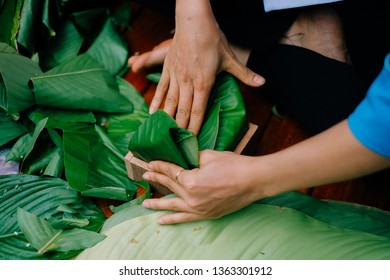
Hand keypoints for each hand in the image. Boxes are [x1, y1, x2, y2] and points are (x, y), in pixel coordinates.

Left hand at [142, 150, 262, 223]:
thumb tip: (184, 158)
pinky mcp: (207, 214)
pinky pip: (184, 218)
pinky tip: (160, 220)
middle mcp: (191, 198)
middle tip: (145, 176)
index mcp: (191, 181)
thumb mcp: (209, 156)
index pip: (170, 171)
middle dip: (156, 180)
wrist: (254, 181)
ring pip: (172, 206)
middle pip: (170, 187)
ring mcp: (198, 209)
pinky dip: (172, 219)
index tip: (151, 163)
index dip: (160, 166)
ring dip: (157, 203)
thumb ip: (192, 157)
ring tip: (144, 203)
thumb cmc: (234, 165)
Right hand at [148, 0, 264, 134]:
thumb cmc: (212, 39)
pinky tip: (152, 113)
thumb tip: (262, 82)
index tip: (192, 140)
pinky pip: (161, 89)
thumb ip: (244, 73)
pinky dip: (156, 101)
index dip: (195, 127)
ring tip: (164, 133)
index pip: (198, 110)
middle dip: (181, 128)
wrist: (193, 21)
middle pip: (183, 110)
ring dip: (167, 119)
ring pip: (170, 102)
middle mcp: (188, 82)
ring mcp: (176, 76)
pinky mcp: (168, 69)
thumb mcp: (230, 57)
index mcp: (204, 82)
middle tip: (178, 143)